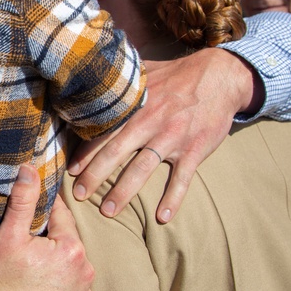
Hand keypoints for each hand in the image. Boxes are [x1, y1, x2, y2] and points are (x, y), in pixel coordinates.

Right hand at [0, 165, 93, 290]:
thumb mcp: (8, 239)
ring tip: (30, 269)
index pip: (60, 215)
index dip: (41, 212)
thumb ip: (22, 201)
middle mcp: (87, 270)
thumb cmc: (1, 286)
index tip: (27, 217)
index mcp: (72, 248)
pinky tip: (39, 288)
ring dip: (55, 261)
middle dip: (48, 238)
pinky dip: (59, 283)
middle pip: (67, 240)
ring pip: (70, 263)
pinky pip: (71, 286)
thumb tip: (30, 167)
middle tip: (24, 247)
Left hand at [69, 49, 258, 222]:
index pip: (103, 131)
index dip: (85, 152)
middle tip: (79, 196)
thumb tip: (89, 80)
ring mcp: (172, 138)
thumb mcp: (145, 73)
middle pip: (115, 153)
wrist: (219, 77)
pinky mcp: (194, 150)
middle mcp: (150, 122)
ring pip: (142, 169)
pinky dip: (173, 198)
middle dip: (95, 176)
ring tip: (108, 211)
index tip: (71, 171)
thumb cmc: (176, 76)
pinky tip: (162, 217)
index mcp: (135, 106)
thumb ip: (119, 82)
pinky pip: (182, 178)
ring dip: (123, 192)